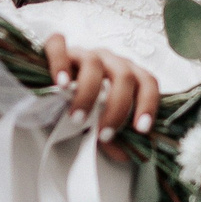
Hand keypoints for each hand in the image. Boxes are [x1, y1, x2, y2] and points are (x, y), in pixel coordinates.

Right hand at [41, 34, 160, 141]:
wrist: (52, 93)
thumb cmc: (83, 107)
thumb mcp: (101, 124)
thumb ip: (115, 138)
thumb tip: (126, 154)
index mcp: (127, 74)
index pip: (147, 82)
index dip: (148, 104)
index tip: (140, 129)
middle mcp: (109, 60)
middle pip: (124, 75)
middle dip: (117, 108)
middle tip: (104, 134)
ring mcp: (84, 52)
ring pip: (93, 63)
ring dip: (88, 93)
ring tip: (77, 118)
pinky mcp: (58, 50)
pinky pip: (59, 47)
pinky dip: (60, 63)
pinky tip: (60, 84)